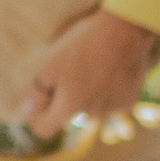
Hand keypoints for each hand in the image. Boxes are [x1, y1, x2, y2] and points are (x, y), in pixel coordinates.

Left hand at [24, 7, 159, 135]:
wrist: (125, 31)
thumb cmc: (84, 44)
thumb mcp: (52, 63)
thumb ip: (39, 91)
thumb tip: (29, 110)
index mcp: (70, 107)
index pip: (46, 129)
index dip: (38, 120)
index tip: (39, 107)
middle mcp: (91, 114)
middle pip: (71, 116)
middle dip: (67, 101)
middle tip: (71, 72)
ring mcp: (112, 109)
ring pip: (93, 108)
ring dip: (89, 96)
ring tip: (93, 67)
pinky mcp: (129, 100)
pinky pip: (112, 102)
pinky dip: (108, 91)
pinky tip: (110, 70)